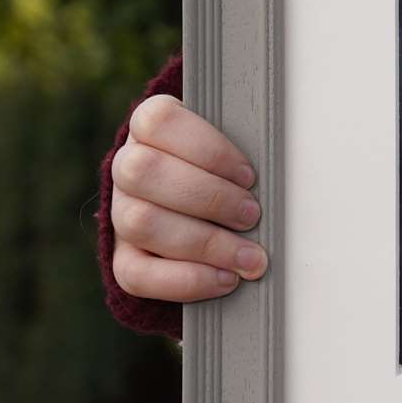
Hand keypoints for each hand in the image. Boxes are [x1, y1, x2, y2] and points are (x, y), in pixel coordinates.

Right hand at [110, 94, 265, 302]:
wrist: (197, 207)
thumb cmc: (226, 171)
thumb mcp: (233, 150)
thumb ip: (242, 155)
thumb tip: (280, 179)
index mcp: (150, 128)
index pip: (159, 122)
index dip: (207, 149)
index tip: (249, 175)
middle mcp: (127, 167)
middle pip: (144, 172)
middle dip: (209, 197)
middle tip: (253, 215)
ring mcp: (120, 213)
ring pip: (140, 223)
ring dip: (204, 243)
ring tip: (250, 256)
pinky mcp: (123, 257)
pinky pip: (137, 274)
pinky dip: (186, 280)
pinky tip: (225, 279)